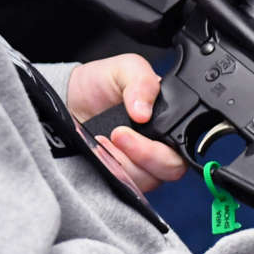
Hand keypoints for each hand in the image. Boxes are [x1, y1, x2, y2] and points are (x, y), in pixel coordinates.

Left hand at [66, 54, 185, 191]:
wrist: (67, 99)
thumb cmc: (100, 83)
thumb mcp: (126, 68)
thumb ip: (142, 82)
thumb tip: (144, 111)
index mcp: (172, 124)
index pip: (186, 146)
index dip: (170, 143)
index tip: (140, 123)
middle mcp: (161, 149)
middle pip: (171, 169)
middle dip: (145, 154)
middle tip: (119, 134)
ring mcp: (141, 166)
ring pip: (146, 180)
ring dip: (122, 161)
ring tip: (102, 138)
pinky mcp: (121, 178)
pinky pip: (124, 184)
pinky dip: (109, 168)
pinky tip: (98, 150)